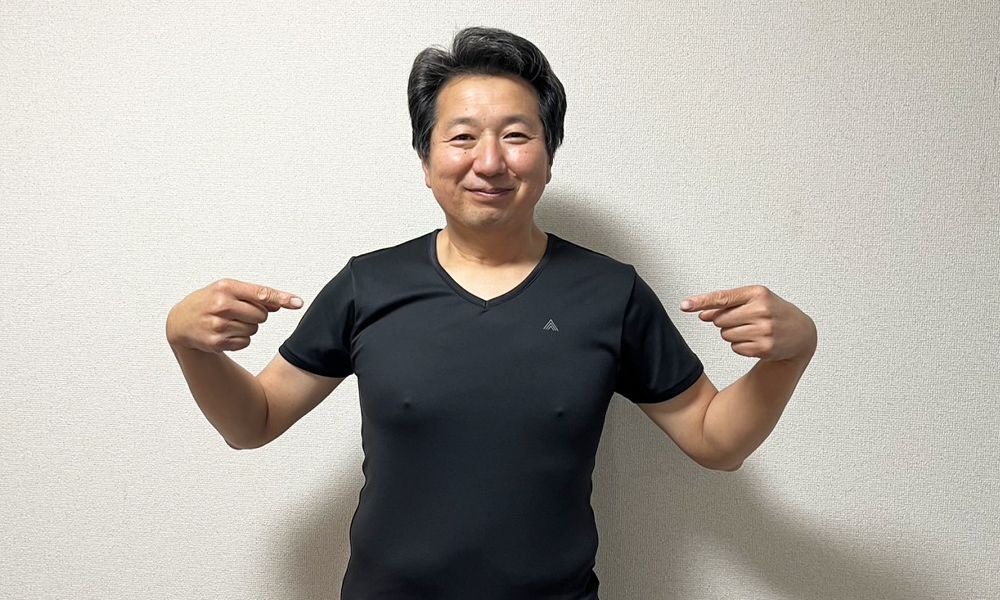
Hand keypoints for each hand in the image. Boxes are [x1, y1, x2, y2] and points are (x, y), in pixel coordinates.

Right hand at [166, 279, 302, 352]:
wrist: (180, 322)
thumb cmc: (207, 302)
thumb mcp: (227, 290)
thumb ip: (254, 295)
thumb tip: (279, 304)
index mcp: (225, 287)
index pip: (261, 294)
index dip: (282, 298)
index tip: (298, 303)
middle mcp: (221, 305)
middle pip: (261, 315)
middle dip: (256, 315)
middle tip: (238, 312)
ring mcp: (218, 324)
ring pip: (254, 329)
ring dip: (246, 327)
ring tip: (227, 322)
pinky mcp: (217, 342)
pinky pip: (245, 342)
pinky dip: (239, 339)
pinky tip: (224, 332)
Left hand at [679, 285, 815, 361]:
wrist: (801, 332)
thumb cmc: (774, 312)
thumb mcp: (755, 300)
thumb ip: (727, 304)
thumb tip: (702, 315)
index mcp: (758, 293)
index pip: (722, 298)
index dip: (701, 302)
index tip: (684, 305)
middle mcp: (761, 311)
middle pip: (720, 320)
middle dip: (725, 321)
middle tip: (744, 319)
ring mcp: (763, 330)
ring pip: (725, 335)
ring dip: (732, 334)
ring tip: (752, 329)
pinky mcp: (763, 348)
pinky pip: (735, 348)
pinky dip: (741, 345)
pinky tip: (756, 340)